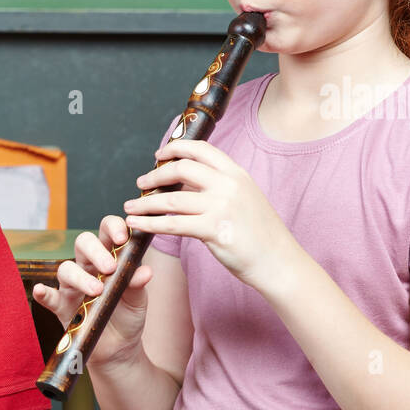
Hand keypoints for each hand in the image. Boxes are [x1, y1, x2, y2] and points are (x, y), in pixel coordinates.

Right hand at [31, 215, 153, 366]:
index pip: (106, 231)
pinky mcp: (61, 306)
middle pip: (83, 242)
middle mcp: (87, 266)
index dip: (112, 228)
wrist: (119, 348)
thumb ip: (138, 283)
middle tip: (109, 267)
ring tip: (97, 291)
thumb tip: (144, 271)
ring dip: (80, 277)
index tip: (122, 238)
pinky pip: (48, 297)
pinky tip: (40, 291)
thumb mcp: (137, 299)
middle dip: (95, 251)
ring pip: (66, 268)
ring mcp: (72, 286)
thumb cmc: (128, 316)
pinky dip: (43, 293)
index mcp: (109, 257)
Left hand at [124, 138, 296, 290]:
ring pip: (171, 198)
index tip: (159, 155)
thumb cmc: (259, 234)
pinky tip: (136, 225)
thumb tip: (186, 180)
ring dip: (145, 203)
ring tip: (130, 208)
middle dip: (155, 175)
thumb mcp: (244, 198)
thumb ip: (218, 186)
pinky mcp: (213, 230)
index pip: (200, 149)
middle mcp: (229, 185)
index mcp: (237, 173)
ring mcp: (222, 207)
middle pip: (181, 169)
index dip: (175, 148)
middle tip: (140, 184)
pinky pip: (172, 224)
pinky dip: (149, 224)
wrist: (279, 261)